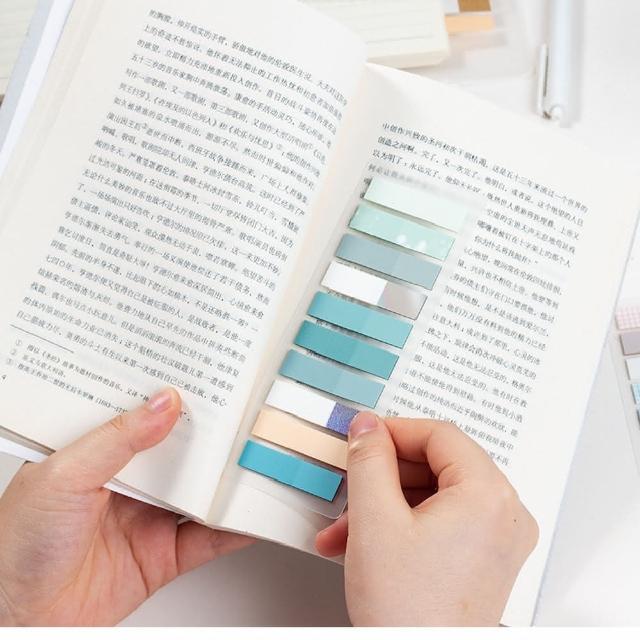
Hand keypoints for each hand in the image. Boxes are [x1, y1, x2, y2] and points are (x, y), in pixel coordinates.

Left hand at [0, 388, 253, 625]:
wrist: (20, 623)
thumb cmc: (15, 548)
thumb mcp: (63, 476)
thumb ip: (117, 439)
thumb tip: (163, 404)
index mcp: (96, 455)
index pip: (141, 416)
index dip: (170, 397)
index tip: (202, 379)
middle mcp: (126, 483)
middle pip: (178, 452)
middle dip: (209, 435)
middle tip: (240, 415)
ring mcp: (147, 519)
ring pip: (199, 492)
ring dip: (226, 479)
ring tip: (253, 459)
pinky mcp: (163, 555)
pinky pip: (206, 539)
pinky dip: (233, 528)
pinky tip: (248, 513)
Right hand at [316, 413, 537, 626]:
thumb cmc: (408, 613)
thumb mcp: (374, 520)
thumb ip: (368, 460)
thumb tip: (368, 428)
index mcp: (489, 496)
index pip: (440, 435)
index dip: (394, 431)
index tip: (363, 438)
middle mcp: (505, 515)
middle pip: (436, 466)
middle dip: (382, 478)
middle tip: (350, 484)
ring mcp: (498, 540)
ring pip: (433, 496)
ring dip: (384, 505)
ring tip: (346, 529)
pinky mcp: (486, 560)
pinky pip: (442, 521)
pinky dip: (402, 525)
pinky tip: (364, 542)